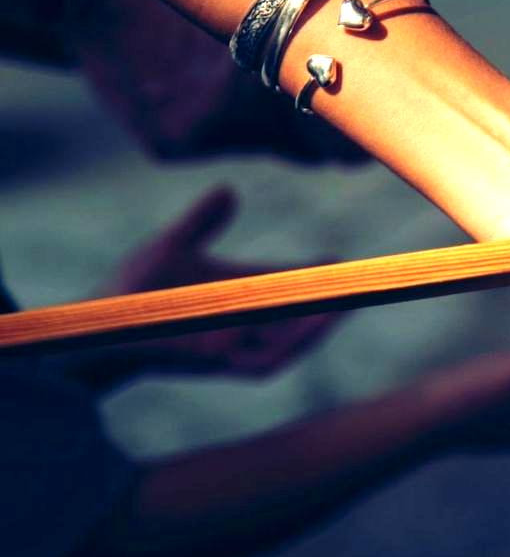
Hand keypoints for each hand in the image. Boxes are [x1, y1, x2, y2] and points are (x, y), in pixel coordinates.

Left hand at [101, 185, 342, 377]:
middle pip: (303, 315)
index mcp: (243, 295)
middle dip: (333, 302)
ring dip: (323, 324)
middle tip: (359, 282)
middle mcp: (248, 324)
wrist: (102, 327)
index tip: (339, 259)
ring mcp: (240, 348)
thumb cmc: (134, 290)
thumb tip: (229, 189)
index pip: (291, 284)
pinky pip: (273, 359)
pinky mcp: (228, 366)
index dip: (317, 274)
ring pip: (296, 341)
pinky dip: (296, 343)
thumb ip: (203, 221)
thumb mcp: (173, 246)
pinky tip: (312, 324)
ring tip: (346, 304)